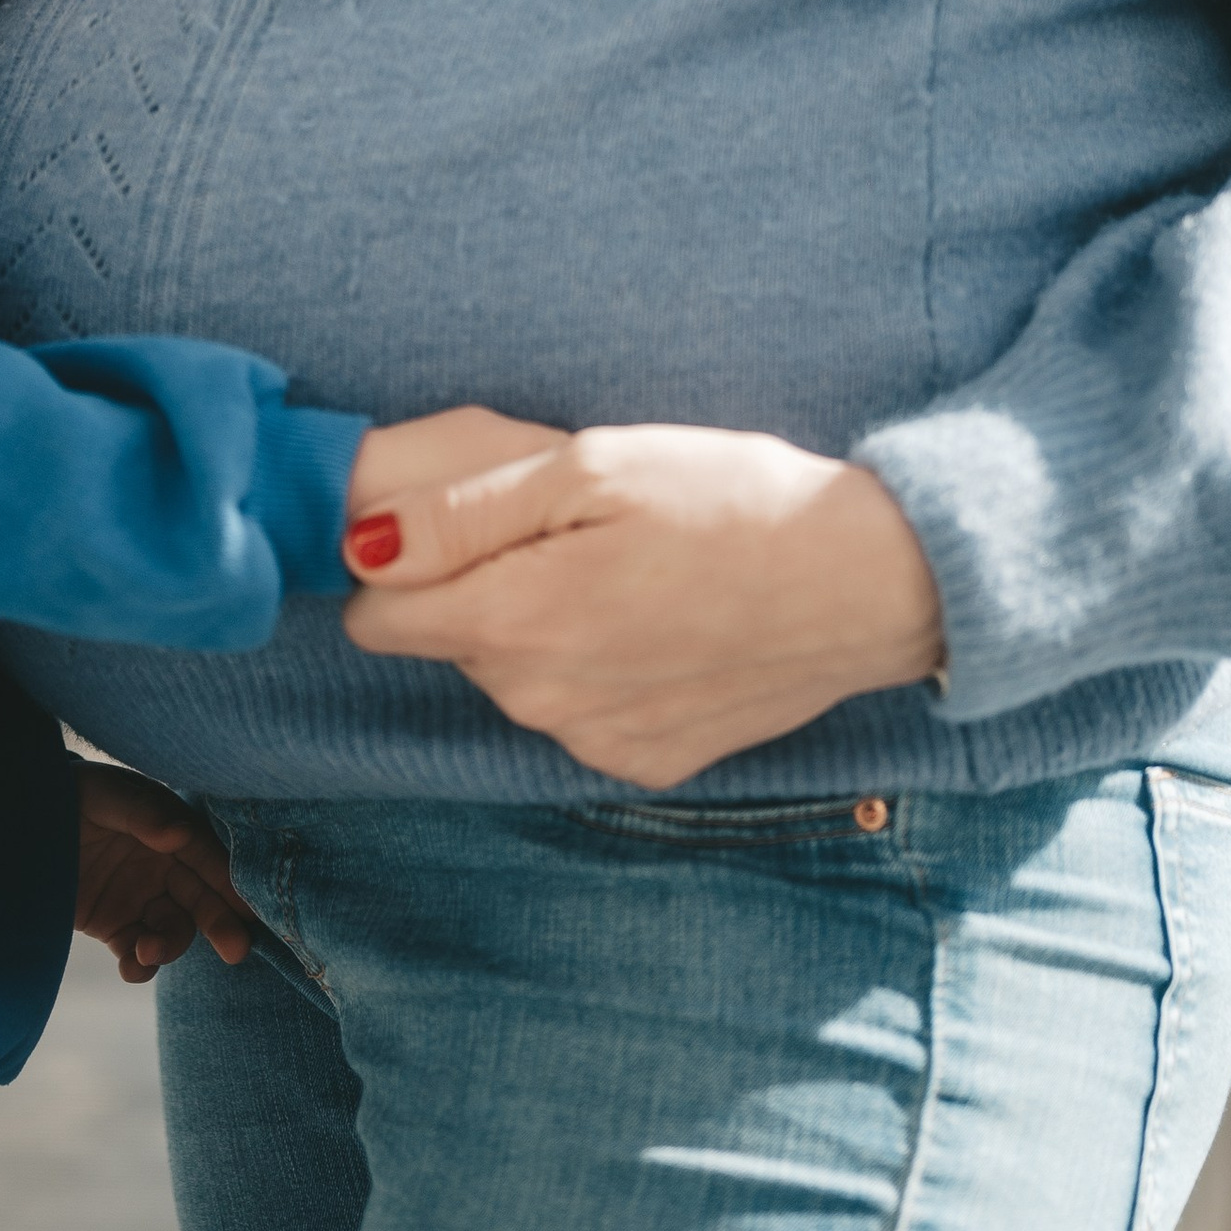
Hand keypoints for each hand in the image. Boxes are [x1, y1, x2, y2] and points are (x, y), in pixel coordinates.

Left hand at [72, 762, 254, 984]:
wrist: (11, 823)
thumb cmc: (65, 795)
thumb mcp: (101, 794)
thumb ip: (140, 812)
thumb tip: (180, 834)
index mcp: (167, 826)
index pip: (205, 855)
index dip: (227, 881)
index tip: (249, 909)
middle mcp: (162, 864)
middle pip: (200, 897)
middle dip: (220, 923)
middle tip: (236, 950)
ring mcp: (139, 897)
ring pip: (172, 929)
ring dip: (169, 946)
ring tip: (148, 951)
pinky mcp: (114, 926)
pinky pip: (136, 951)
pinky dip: (139, 966)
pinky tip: (133, 968)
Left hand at [340, 424, 945, 788]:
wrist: (868, 583)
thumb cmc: (731, 501)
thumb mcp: (591, 467)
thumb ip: (464, 511)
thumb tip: (361, 546)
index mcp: (511, 620)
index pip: (373, 616)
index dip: (402, 561)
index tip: (456, 523)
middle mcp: (537, 701)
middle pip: (448, 641)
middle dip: (483, 585)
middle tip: (573, 531)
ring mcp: (591, 742)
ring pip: (513, 677)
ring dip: (542, 626)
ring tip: (629, 570)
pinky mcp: (644, 763)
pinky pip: (577, 712)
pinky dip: (600, 670)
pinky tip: (663, 625)